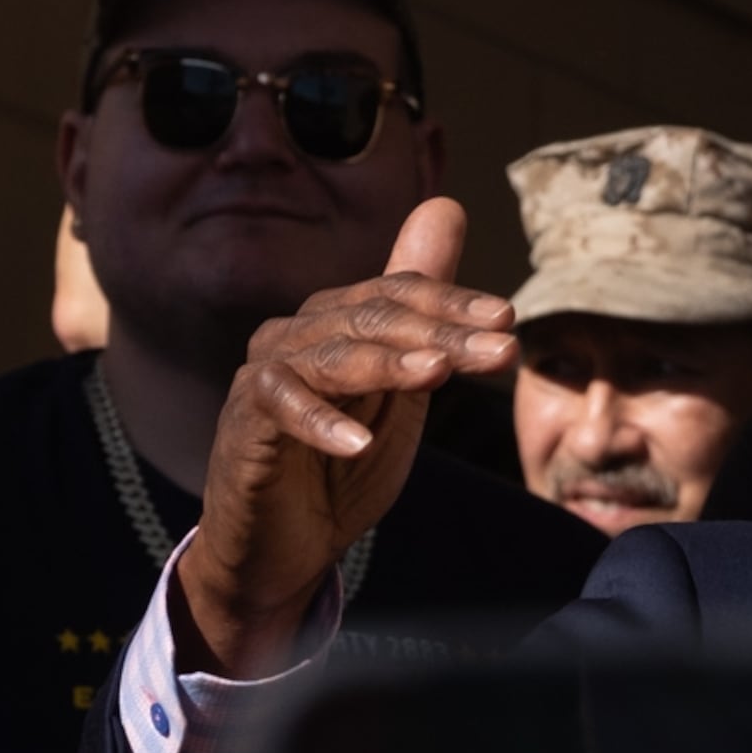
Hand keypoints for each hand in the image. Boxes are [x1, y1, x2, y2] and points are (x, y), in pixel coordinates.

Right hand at [175, 197, 514, 676]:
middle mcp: (299, 332)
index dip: (456, 304)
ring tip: (436, 376)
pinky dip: (321, 423)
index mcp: (340, 320)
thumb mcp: (402, 389)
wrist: (286, 545)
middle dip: (443, 333)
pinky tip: (359, 444)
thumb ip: (425, 314)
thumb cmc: (343, 464)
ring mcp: (266, 373)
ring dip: (389, 365)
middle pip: (375, 319)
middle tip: (500, 350)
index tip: (508, 322)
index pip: (402, 294)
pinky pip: (280, 406)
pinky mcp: (243, 420)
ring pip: (333, 355)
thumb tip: (447, 207)